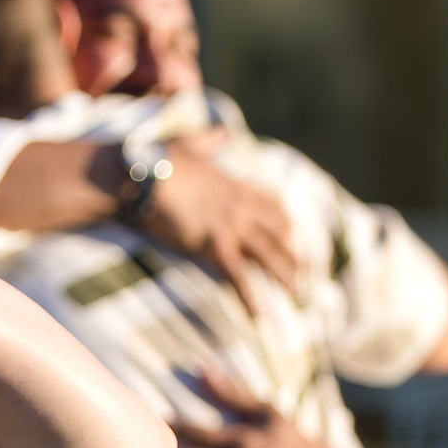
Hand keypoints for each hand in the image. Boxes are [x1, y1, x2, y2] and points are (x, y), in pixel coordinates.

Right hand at [92, 144, 298, 313]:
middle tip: (304, 270)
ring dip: (283, 275)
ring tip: (295, 293)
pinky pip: (238, 277)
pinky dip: (250, 298)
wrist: (143, 174)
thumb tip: (222, 131)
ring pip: (267, 255)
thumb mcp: (188, 143)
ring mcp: (230, 225)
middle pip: (277, 231)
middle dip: (292, 251)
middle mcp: (239, 205)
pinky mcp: (214, 245)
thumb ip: (208, 140)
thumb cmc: (158, 159)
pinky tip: (258, 316)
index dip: (284, 220)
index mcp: (233, 184)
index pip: (271, 203)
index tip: (292, 233)